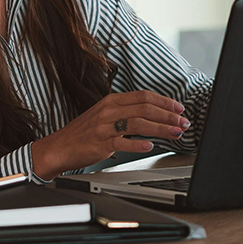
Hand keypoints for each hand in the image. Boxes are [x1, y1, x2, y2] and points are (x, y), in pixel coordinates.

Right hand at [30, 90, 189, 179]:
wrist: (59, 147)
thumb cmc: (84, 133)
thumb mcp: (104, 115)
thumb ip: (126, 112)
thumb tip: (153, 114)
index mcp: (111, 101)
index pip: (143, 96)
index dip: (164, 101)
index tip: (179, 108)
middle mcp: (109, 111)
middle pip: (145, 108)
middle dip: (168, 115)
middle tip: (183, 122)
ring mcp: (104, 127)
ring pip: (138, 124)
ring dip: (160, 128)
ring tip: (175, 133)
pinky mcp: (101, 143)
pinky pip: (123, 142)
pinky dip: (138, 144)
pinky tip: (150, 146)